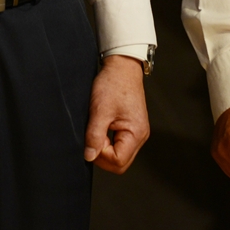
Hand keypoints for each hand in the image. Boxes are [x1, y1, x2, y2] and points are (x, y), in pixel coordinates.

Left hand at [83, 55, 149, 173]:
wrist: (122, 66)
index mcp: (136, 133)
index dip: (101, 156)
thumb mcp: (99, 110)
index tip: (92, 139)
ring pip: (120, 155)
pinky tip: (101, 129)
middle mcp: (140, 136)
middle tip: (92, 138)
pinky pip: (120, 145)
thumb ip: (94, 136)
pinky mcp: (132, 128)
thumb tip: (89, 156)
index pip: (118, 162)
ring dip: (105, 148)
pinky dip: (108, 142)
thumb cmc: (113, 84)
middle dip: (103, 156)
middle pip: (120, 162)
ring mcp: (137, 132)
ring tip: (97, 130)